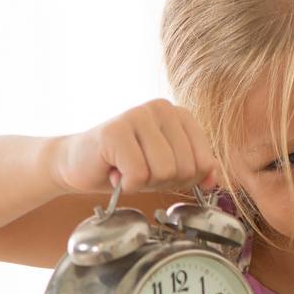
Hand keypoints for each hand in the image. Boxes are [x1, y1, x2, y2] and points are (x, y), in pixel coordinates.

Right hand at [51, 98, 219, 195]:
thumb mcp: (170, 169)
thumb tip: (214, 179)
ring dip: (144, 183)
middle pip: (186, 168)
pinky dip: (126, 184)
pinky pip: (139, 175)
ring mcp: (137, 115)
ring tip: (128, 170)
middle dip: (163, 182)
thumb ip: (197, 170)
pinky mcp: (115, 130)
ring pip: (165, 171)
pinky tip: (115, 172)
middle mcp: (161, 108)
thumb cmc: (127, 166)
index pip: (205, 161)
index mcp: (180, 114)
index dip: (185, 179)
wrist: (79, 165)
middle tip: (140, 172)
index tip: (163, 173)